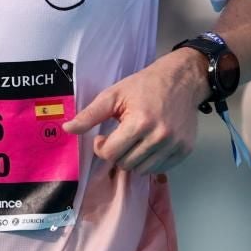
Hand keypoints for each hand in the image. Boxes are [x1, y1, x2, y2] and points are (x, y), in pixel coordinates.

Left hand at [62, 49, 206, 173]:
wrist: (182, 80)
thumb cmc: (145, 85)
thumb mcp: (114, 95)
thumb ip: (90, 115)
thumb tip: (66, 129)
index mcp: (140, 122)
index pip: (110, 153)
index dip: (101, 147)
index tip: (103, 137)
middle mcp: (159, 137)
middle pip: (125, 164)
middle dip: (118, 153)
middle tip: (121, 136)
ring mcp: (174, 145)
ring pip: (142, 170)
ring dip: (133, 159)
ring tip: (135, 140)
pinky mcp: (184, 150)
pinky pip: (160, 169)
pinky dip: (150, 161)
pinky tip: (149, 144)